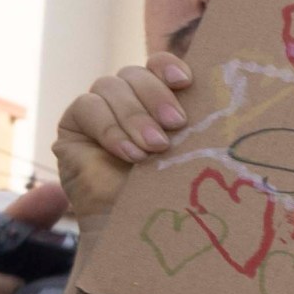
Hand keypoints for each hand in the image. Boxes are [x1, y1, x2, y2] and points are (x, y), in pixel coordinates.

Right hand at [51, 58, 192, 228]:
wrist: (139, 228)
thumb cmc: (171, 193)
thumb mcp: (187, 152)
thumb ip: (192, 123)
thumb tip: (219, 98)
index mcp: (157, 99)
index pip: (158, 64)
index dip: (168, 66)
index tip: (186, 82)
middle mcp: (127, 99)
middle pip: (134, 74)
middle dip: (156, 97)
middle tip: (176, 125)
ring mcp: (98, 110)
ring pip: (110, 86)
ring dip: (135, 116)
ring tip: (154, 148)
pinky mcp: (73, 125)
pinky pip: (86, 108)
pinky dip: (110, 129)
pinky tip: (129, 154)